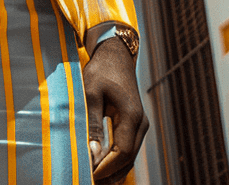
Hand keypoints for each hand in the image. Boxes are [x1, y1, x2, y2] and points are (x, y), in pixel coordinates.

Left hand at [83, 37, 148, 183]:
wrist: (116, 56)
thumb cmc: (101, 71)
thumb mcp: (91, 94)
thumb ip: (92, 123)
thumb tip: (93, 153)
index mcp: (132, 115)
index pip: (122, 152)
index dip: (106, 167)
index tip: (89, 175)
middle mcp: (141, 123)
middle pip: (128, 159)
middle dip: (109, 173)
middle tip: (88, 180)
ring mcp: (140, 124)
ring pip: (130, 157)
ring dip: (113, 170)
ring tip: (92, 177)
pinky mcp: (135, 125)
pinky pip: (128, 149)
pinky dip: (116, 161)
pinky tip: (100, 167)